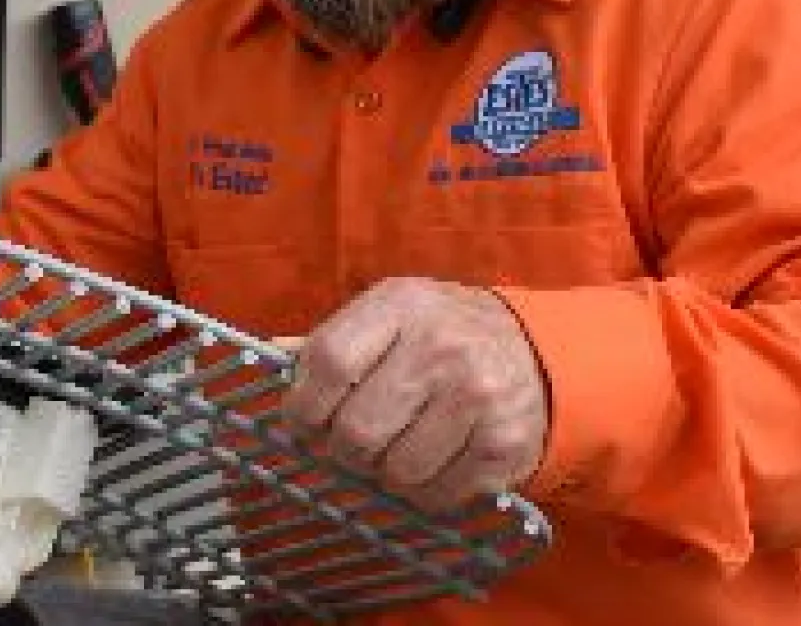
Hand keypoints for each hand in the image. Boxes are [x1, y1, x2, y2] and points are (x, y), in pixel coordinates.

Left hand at [281, 277, 549, 511]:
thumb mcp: (388, 314)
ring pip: (395, 472)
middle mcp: (442, 347)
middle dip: (342, 449)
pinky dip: (423, 492)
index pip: (329, 361)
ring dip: (384, 474)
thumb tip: (264, 356)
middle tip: (351, 444)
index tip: (303, 422)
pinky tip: (432, 463)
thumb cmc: (440, 334)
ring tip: (396, 450)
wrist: (536, 351)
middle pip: (358, 429)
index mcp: (401, 305)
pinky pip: (436, 496)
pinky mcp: (503, 445)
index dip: (303, 405)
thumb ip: (332, 340)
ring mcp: (477, 397)